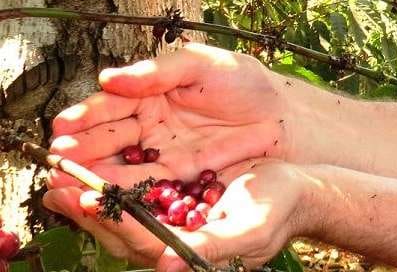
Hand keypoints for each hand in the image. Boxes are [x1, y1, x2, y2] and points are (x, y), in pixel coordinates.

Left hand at [44, 160, 309, 271]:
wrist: (301, 192)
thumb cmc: (280, 209)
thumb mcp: (250, 228)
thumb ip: (210, 248)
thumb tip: (167, 265)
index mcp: (189, 254)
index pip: (140, 240)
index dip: (111, 220)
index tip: (85, 197)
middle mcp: (175, 245)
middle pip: (122, 232)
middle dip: (89, 210)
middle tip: (57, 187)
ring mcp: (174, 228)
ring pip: (124, 218)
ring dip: (94, 199)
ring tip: (64, 178)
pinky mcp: (176, 210)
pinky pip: (138, 202)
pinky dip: (114, 187)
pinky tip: (97, 171)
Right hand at [48, 42, 292, 190]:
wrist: (283, 117)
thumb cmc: (246, 83)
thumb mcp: (204, 64)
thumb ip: (158, 71)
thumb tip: (110, 77)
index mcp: (151, 93)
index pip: (112, 104)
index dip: (87, 114)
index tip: (63, 124)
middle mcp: (150, 124)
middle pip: (109, 136)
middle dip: (81, 146)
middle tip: (58, 156)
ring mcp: (162, 152)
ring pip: (121, 163)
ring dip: (93, 172)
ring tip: (66, 178)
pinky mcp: (177, 177)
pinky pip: (146, 184)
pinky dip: (122, 190)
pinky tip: (100, 194)